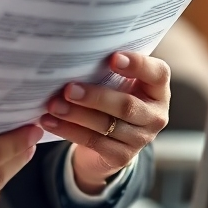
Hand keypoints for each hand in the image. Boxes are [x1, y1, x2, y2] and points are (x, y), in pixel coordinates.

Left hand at [40, 52, 169, 194]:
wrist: (109, 141)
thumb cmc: (110, 97)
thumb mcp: (115, 82)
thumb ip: (105, 68)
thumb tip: (74, 51)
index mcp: (156, 90)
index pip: (157, 74)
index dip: (138, 65)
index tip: (113, 57)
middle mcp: (154, 115)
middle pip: (127, 105)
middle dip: (95, 96)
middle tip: (69, 89)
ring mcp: (140, 138)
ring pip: (106, 125)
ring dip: (76, 114)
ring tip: (53, 105)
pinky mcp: (121, 156)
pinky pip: (93, 142)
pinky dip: (68, 130)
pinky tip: (49, 121)